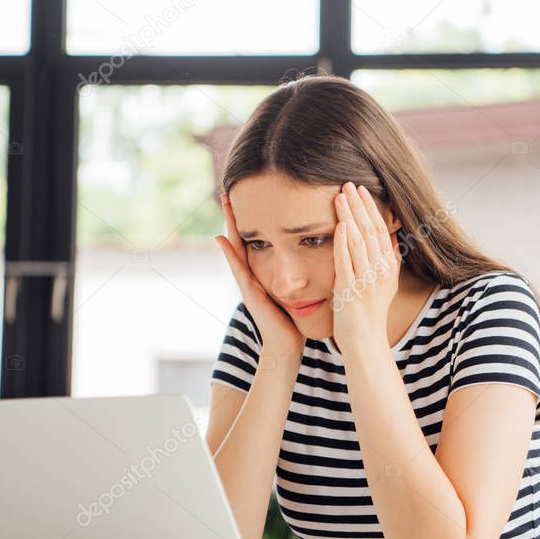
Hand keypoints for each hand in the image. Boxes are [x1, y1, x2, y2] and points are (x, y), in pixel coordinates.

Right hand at [215, 193, 305, 358]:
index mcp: (266, 273)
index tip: (254, 197)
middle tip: (230, 192)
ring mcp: (248, 283)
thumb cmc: (295, 321)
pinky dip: (228, 253)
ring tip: (225, 205)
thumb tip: (318, 255)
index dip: (256, 220)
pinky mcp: (248, 293)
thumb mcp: (300, 290)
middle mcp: (254, 275)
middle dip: (237, 217)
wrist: (287, 346)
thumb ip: (301, 275)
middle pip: (244, 239)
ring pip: (237, 249)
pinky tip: (220, 237)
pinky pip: (237, 268)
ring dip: (230, 227)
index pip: (260, 241)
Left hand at [331, 182, 400, 354]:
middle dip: (360, 205)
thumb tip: (391, 235)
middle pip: (371, 230)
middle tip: (349, 184)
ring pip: (360, 240)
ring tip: (341, 196)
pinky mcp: (351, 288)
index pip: (380, 230)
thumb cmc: (369, 314)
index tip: (361, 190)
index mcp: (389, 267)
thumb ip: (388, 259)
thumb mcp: (385, 284)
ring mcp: (367, 279)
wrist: (365, 342)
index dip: (371, 208)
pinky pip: (347, 260)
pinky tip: (340, 225)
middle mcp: (381, 270)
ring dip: (350, 216)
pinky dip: (344, 241)